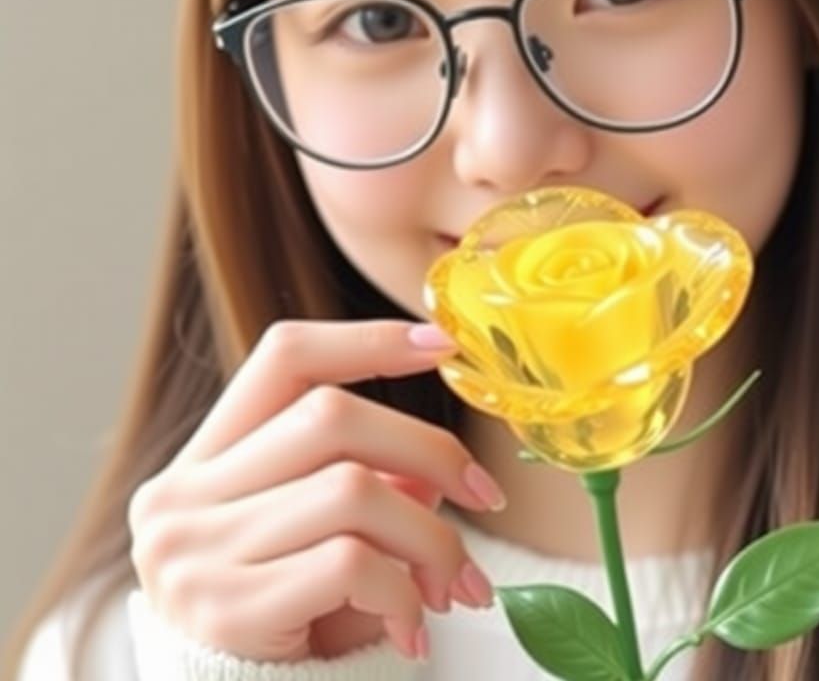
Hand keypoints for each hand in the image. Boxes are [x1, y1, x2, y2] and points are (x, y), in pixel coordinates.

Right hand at [128, 319, 504, 661]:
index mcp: (206, 457)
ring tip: (457, 584)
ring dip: (432, 538)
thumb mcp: (312, 538)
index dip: (366, 339)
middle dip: (430, 449)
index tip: (442, 344)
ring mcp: (195, 551)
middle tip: (486, 496)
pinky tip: (413, 628)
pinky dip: (404, 591)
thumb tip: (436, 472)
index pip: (285, 357)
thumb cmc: (281, 618)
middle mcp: (185, 494)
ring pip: (354, 490)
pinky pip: (350, 563)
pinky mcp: (223, 611)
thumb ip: (363, 484)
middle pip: (331, 416)